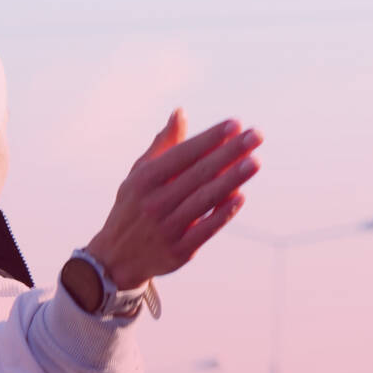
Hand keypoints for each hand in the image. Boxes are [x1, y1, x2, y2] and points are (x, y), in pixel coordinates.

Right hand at [83, 110, 261, 292]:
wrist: (116, 259)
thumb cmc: (134, 207)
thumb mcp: (139, 174)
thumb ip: (163, 145)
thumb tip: (180, 113)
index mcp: (145, 179)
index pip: (184, 153)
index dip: (210, 138)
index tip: (235, 124)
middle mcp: (155, 202)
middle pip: (199, 173)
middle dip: (229, 152)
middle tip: (256, 135)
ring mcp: (167, 228)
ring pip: (205, 199)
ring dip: (232, 179)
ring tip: (254, 162)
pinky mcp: (179, 251)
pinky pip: (205, 229)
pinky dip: (223, 213)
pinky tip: (240, 196)